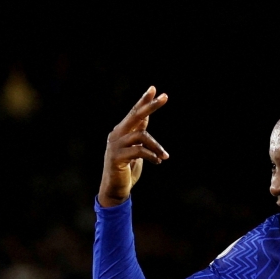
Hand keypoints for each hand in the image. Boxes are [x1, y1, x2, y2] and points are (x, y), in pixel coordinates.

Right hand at [99, 86, 169, 206]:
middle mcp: (116, 135)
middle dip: (150, 106)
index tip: (153, 89)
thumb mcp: (136, 148)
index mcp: (121, 131)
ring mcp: (115, 146)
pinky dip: (151, 155)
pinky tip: (158, 161)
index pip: (134, 112)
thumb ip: (139, 133)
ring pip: (141, 136)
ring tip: (165, 156)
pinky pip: (139, 151)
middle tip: (165, 97)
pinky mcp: (117, 157)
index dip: (143, 100)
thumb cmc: (127, 169)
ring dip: (156, 146)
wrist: (115, 190)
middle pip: (135, 116)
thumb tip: (146, 116)